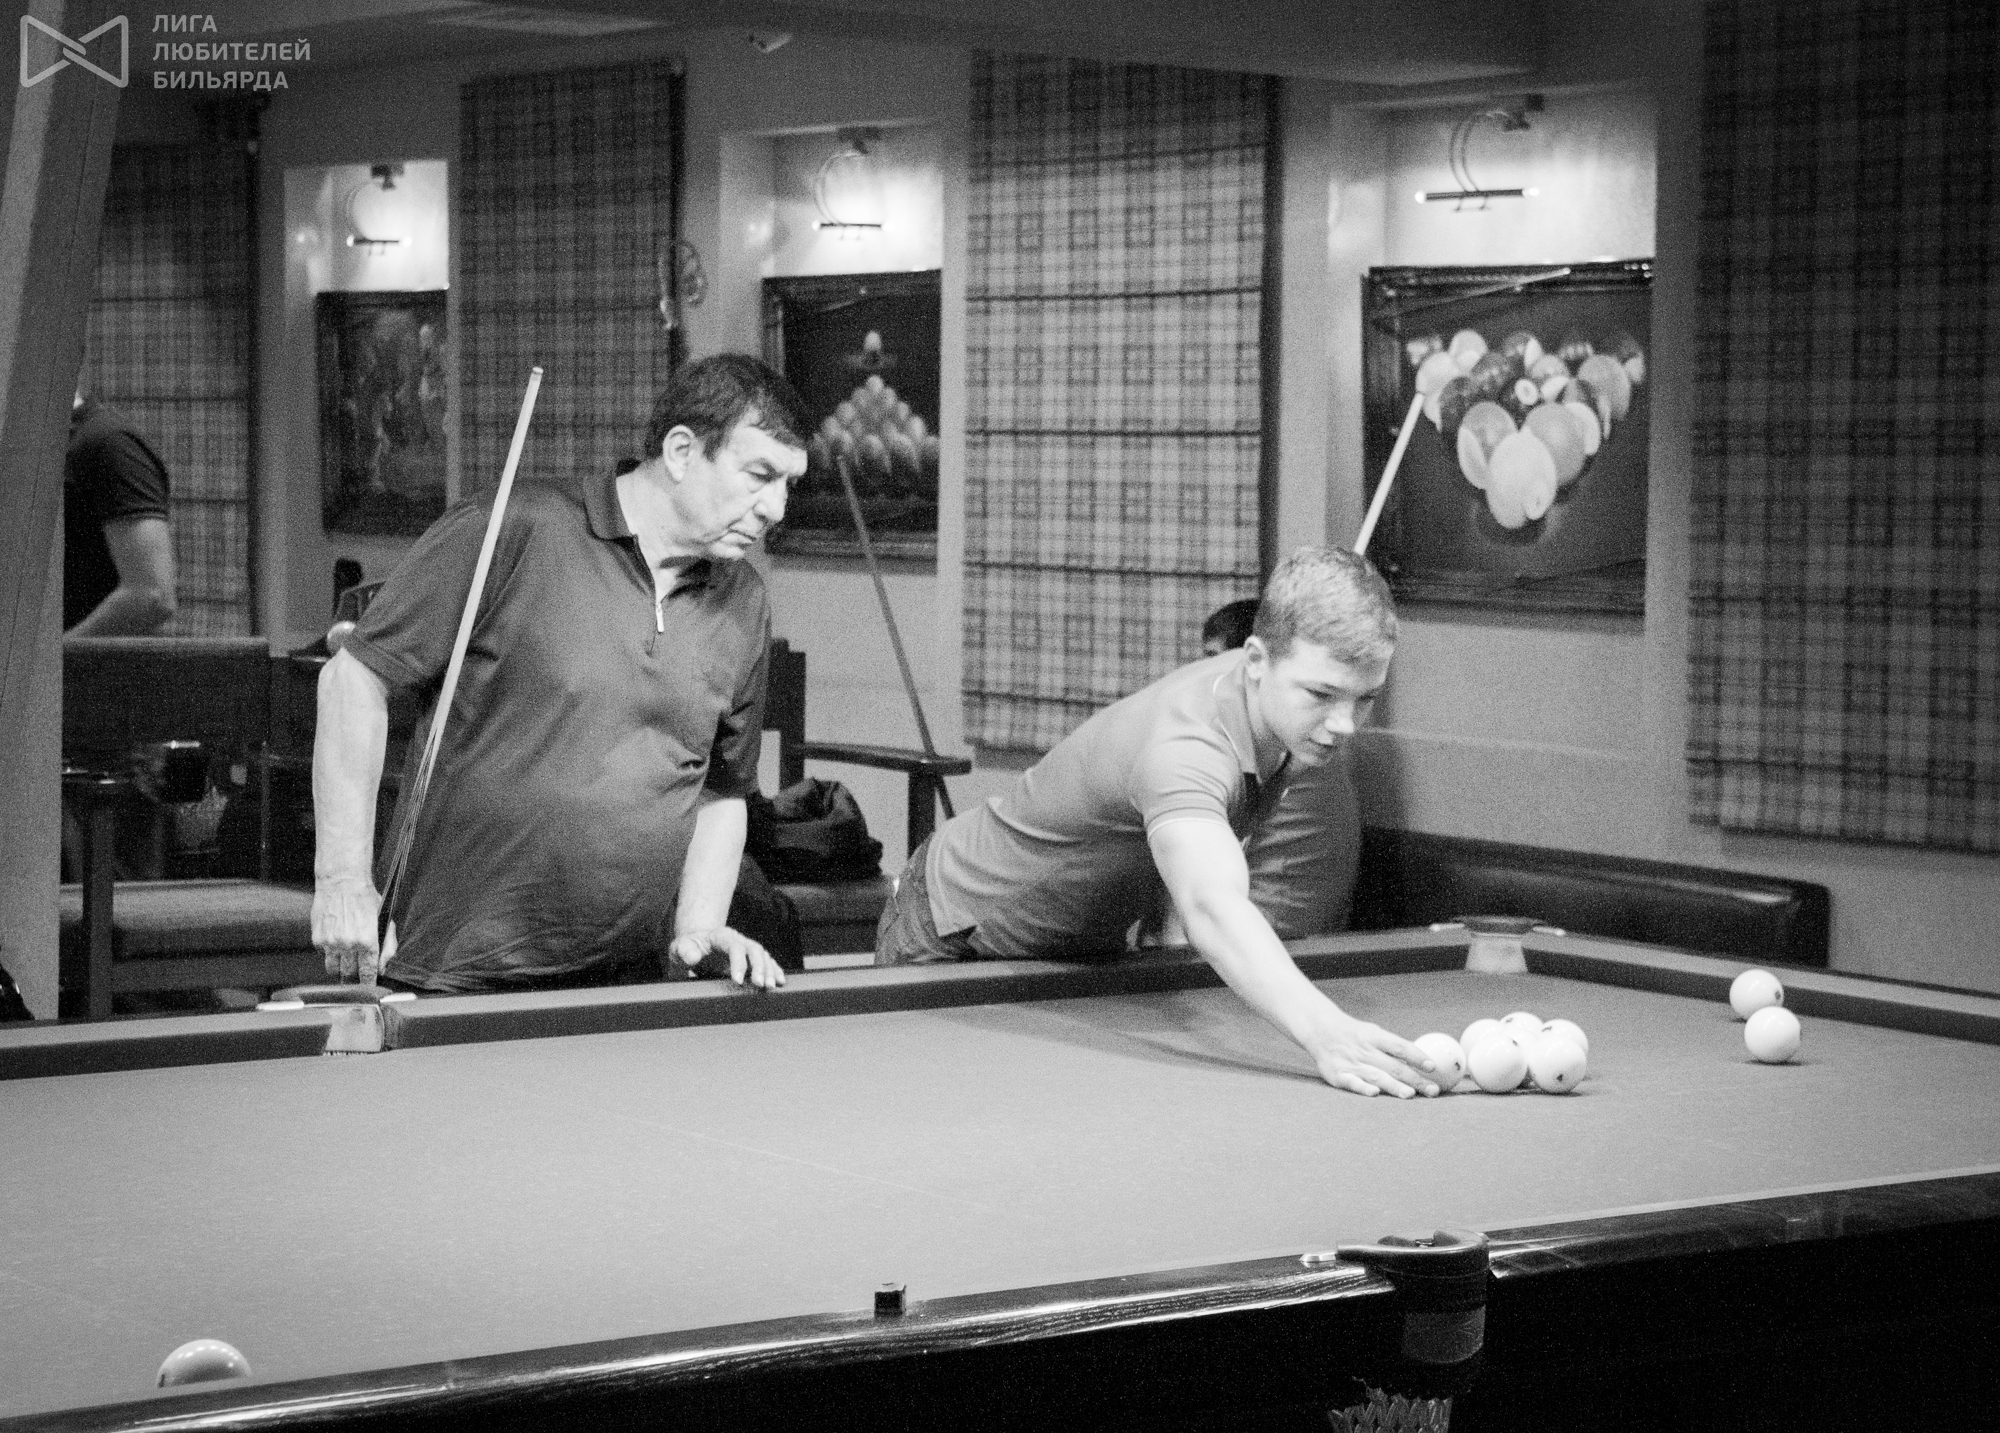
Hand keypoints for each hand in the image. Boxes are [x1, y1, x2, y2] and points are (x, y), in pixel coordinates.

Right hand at [313, 874, 384, 982]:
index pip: (367, 973)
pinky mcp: (317, 939)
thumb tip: (384, 966)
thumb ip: (388, 946)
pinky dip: (329, 954)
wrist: (341, 882)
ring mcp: (331, 943)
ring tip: (345, 962)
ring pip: (334, 970)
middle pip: (349, 975)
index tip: (368, 987)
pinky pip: (323, 956)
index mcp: (367, 941)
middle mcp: (348, 945)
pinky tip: (335, 944)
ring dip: (340, 969)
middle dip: (354, 978)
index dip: (368, 983)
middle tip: (356, 975)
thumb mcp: (384, 920)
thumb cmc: (365, 899)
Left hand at [668, 927, 784, 990]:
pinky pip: (767, 961)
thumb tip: (694, 958)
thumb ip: (684, 951)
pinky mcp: (750, 957)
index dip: (739, 963)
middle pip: (754, 949)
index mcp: (721, 936)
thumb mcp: (679, 948)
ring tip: (771, 987)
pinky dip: (775, 970)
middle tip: (760, 985)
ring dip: (769, 970)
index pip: (735, 946)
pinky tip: (780, 981)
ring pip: (763, 955)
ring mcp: (746, 947)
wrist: (696, 943)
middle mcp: (737, 939)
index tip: (737, 981)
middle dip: (759, 967)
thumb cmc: (687, 947)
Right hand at [1306, 1013, 1438, 1097]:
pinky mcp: (1338, 1074)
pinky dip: (1362, 1087)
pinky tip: (1374, 1093)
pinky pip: (1352, 1082)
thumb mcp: (1373, 1033)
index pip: (1400, 1047)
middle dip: (1414, 1079)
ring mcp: (1351, 1063)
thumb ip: (1392, 1047)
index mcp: (1375, 1037)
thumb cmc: (1355, 1035)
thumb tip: (1422, 1061)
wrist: (1320, 1030)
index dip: (1417, 1056)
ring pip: (1376, 1076)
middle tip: (1432, 1090)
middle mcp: (1365, 1050)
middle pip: (1393, 1066)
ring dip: (1394, 1086)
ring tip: (1410, 1094)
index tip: (1432, 1067)